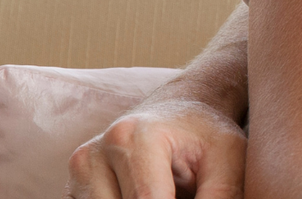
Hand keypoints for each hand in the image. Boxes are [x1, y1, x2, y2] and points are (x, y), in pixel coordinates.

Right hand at [67, 97, 245, 198]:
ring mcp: (78, 173)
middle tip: (182, 193)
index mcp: (132, 137)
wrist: (178, 112)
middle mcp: (93, 154)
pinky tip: (144, 194)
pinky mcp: (73, 188)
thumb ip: (219, 195)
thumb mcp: (228, 158)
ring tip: (168, 190)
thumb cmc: (206, 136)